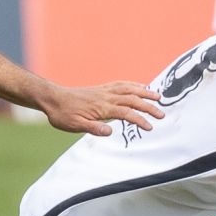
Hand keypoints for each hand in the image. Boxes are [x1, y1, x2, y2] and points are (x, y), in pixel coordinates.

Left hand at [42, 81, 163, 136]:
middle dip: (149, 106)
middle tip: (162, 114)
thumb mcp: (75, 126)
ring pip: (129, 89)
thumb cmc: (63, 114)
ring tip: (158, 96)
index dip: (140, 120)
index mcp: (102, 107)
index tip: (150, 127)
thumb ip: (93, 128)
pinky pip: (121, 84)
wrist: (53, 99)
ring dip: (145, 92)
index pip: (126, 113)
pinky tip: (139, 87)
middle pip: (132, 99)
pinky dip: (133, 85)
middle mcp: (106, 97)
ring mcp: (104, 91)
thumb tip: (110, 132)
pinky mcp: (101, 89)